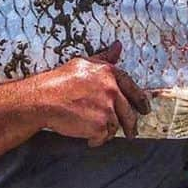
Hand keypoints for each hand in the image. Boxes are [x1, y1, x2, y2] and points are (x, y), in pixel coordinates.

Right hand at [0, 41, 150, 163]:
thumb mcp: (82, 64)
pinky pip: (104, 137)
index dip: (140, 100)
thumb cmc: (57, 81)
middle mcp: (111, 89)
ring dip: (106, 131)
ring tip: (93, 132)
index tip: (145, 110)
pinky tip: (87, 138)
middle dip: (131, 125)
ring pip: (115, 126)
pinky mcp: (100, 125)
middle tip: (131, 133)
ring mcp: (107, 108)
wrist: (42, 99)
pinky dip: (97, 140)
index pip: (132, 87)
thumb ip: (103, 57)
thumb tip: (118, 46)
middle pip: (128, 112)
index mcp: (108, 73)